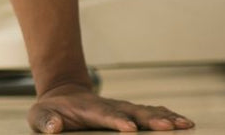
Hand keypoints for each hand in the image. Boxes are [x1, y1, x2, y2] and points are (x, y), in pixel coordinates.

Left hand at [29, 85, 193, 131]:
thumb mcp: (39, 116)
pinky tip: (184, 122)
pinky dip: (167, 116)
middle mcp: (109, 107)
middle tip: (168, 126)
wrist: (62, 96)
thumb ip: (45, 120)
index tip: (129, 128)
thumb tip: (53, 127)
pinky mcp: (130, 114)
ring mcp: (122, 109)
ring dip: (165, 118)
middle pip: (132, 112)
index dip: (117, 121)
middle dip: (150, 120)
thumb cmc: (51, 111)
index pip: (104, 115)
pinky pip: (151, 114)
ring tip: (185, 124)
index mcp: (88, 109)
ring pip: (146, 112)